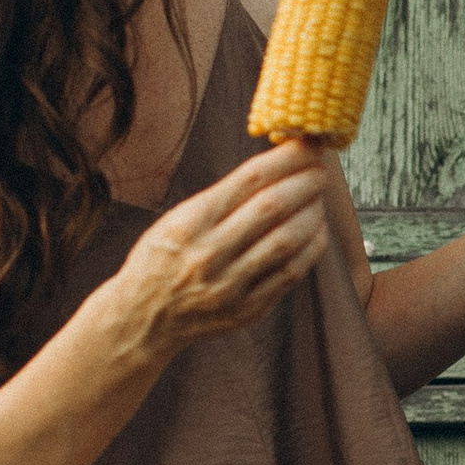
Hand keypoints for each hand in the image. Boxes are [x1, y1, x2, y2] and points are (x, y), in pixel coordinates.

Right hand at [96, 140, 335, 361]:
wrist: (144, 318)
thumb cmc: (162, 259)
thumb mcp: (176, 220)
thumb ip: (223, 198)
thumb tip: (279, 166)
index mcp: (188, 222)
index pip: (249, 178)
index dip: (286, 158)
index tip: (308, 146)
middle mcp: (208, 254)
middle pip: (273, 206)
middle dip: (306, 182)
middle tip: (320, 171)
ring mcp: (229, 285)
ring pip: (288, 240)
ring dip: (312, 213)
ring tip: (317, 200)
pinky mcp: (247, 310)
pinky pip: (291, 273)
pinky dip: (311, 247)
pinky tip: (314, 231)